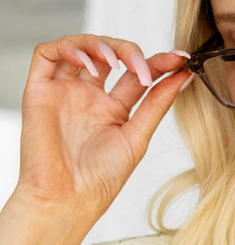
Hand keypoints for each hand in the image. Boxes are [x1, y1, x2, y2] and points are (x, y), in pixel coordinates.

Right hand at [13, 34, 191, 221]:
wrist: (68, 200)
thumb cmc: (100, 179)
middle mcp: (88, 97)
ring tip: (118, 63)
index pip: (135, 74)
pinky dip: (69, 47)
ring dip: (101, 44)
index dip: (157, 62)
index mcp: (112, 109)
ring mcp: (64, 92)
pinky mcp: (39, 90)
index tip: (180, 58)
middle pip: (108, 54)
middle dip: (130, 51)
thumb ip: (157, 103)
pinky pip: (47, 54)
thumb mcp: (137, 136)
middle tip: (146, 67)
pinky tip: (89, 64)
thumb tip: (184, 75)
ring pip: (79, 46)